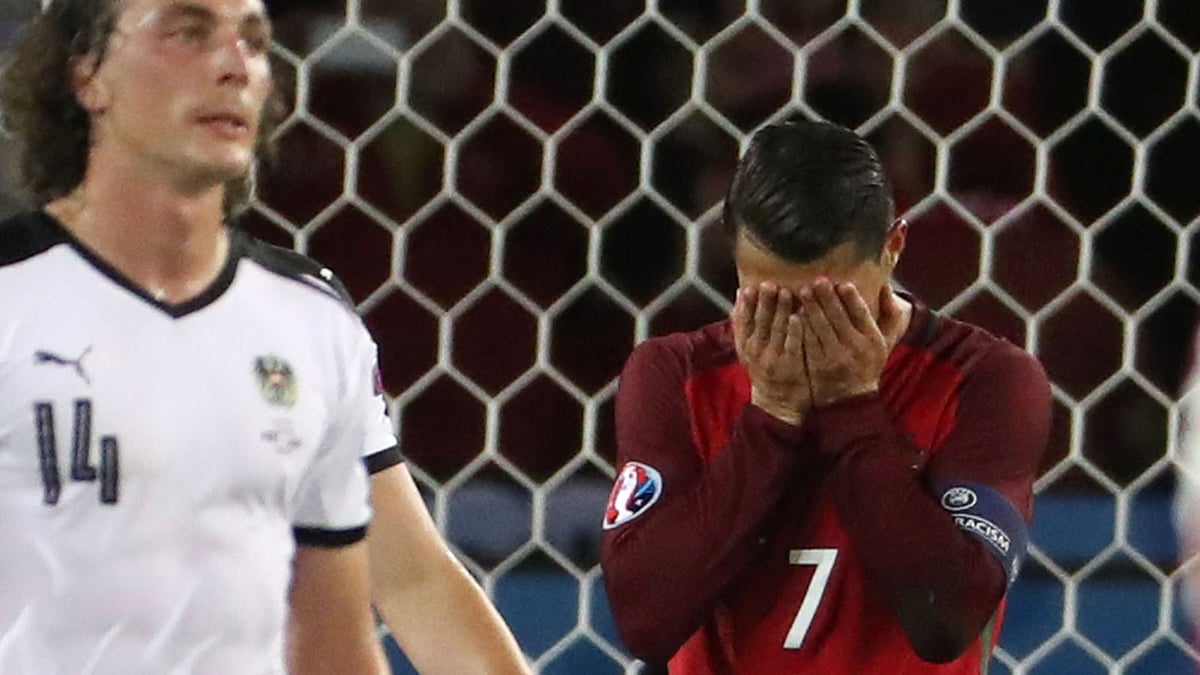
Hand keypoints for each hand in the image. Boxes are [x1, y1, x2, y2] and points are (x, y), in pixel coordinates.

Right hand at [732, 282, 809, 424]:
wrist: (777, 404)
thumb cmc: (765, 371)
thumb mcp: (747, 350)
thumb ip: (743, 325)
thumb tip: (738, 297)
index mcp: (745, 346)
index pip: (743, 321)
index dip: (746, 304)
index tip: (750, 287)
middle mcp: (756, 351)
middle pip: (759, 322)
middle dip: (764, 302)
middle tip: (770, 284)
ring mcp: (774, 358)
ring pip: (776, 330)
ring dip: (781, 310)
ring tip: (786, 292)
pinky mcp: (791, 364)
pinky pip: (793, 344)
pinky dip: (794, 329)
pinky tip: (799, 316)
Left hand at [800, 281, 905, 406]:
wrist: (850, 398)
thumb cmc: (867, 364)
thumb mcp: (885, 342)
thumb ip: (889, 314)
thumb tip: (885, 286)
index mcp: (872, 339)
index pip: (862, 313)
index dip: (852, 298)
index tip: (842, 283)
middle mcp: (855, 347)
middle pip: (838, 317)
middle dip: (827, 297)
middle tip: (817, 280)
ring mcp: (835, 357)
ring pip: (821, 327)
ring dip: (811, 307)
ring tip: (803, 291)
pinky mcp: (817, 364)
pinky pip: (808, 341)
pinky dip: (802, 326)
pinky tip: (795, 313)